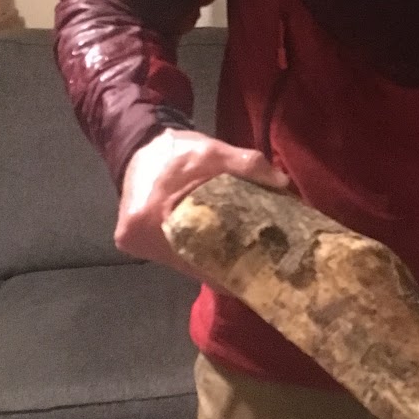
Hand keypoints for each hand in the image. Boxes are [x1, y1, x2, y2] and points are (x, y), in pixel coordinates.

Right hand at [116, 128, 288, 277]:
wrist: (141, 145)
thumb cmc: (174, 151)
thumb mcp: (213, 151)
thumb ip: (247, 164)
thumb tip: (281, 182)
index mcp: (146, 222)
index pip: (193, 258)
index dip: (227, 267)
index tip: (256, 273)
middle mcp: (137, 240)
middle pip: (191, 264)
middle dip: (224, 265)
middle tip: (258, 266)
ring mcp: (138, 244)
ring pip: (186, 262)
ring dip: (213, 260)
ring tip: (248, 261)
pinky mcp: (143, 242)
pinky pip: (180, 254)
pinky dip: (201, 252)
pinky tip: (226, 251)